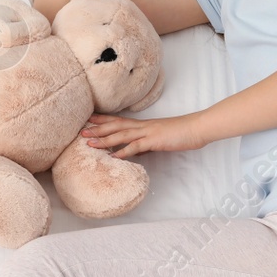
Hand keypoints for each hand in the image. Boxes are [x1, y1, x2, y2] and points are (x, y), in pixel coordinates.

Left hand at [81, 112, 206, 158]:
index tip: (88, 120)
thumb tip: (138, 151)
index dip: (103, 120)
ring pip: (121, 134)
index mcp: (143, 125)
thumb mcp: (160, 139)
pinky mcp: (154, 141)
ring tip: (89, 142)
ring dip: (104, 139)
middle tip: (80, 130)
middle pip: (115, 126)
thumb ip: (147, 144)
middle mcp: (142, 126)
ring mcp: (148, 132)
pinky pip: (136, 147)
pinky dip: (123, 152)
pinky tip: (112, 157)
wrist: (197, 128)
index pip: (119, 121)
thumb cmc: (181, 133)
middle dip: (97, 128)